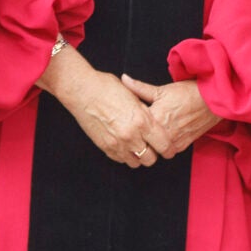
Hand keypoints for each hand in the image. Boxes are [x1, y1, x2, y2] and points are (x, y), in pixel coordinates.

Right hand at [42, 48, 164, 167]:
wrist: (81, 90)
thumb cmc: (107, 87)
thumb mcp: (134, 97)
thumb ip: (145, 112)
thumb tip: (153, 122)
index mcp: (142, 120)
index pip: (163, 144)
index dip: (168, 148)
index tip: (169, 149)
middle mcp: (131, 135)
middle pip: (151, 159)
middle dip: (154, 154)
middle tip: (153, 148)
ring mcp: (116, 143)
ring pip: (136, 163)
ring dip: (139, 157)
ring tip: (138, 146)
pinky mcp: (104, 147)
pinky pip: (121, 159)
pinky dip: (125, 155)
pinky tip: (125, 145)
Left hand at [120, 75, 219, 157]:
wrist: (212, 101)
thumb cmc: (187, 93)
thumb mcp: (162, 90)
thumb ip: (139, 88)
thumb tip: (123, 79)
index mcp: (154, 118)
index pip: (133, 129)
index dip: (127, 127)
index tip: (124, 124)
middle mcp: (163, 133)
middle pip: (142, 144)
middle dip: (137, 140)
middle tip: (133, 134)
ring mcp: (173, 141)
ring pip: (154, 152)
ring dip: (150, 146)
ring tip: (148, 138)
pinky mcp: (182, 145)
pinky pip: (167, 152)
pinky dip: (163, 148)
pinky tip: (162, 139)